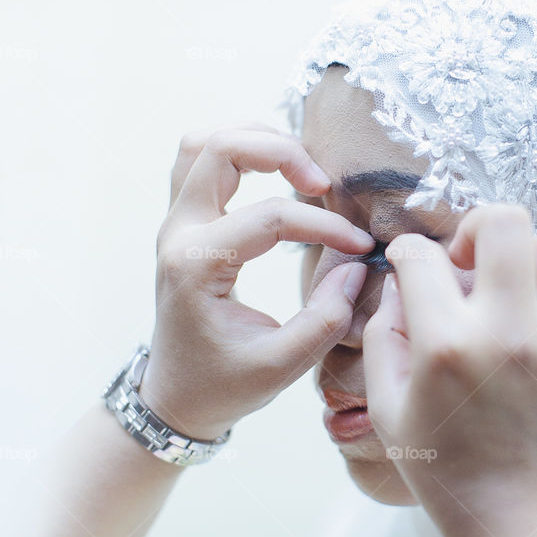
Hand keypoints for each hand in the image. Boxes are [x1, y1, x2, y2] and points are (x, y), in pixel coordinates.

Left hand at [141, 123, 374, 439]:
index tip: (361, 247)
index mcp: (196, 267)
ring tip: (300, 167)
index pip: (270, 218)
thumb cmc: (223, 385)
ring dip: (255, 139)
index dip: (325, 225)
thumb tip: (356, 265)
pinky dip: (240, 151)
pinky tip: (276, 171)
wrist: (175, 397)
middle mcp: (178, 234)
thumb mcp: (281, 367)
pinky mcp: (183, 222)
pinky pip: (200, 160)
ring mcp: (175, 223)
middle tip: (323, 183)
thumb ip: (325, 319)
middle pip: (221, 148)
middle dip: (282, 151)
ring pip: (203, 143)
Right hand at [362, 203, 536, 536]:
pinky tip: (532, 343)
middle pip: (505, 221)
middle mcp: (510, 331)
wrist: (520, 518)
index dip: (406, 252)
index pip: (422, 256)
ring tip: (507, 293)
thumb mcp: (388, 406)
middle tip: (468, 263)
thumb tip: (402, 284)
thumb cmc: (446, 468)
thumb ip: (383, 332)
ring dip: (523, 258)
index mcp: (448, 344)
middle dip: (475, 228)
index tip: (408, 262)